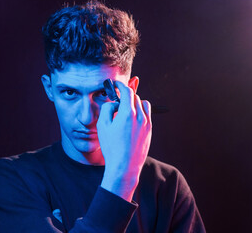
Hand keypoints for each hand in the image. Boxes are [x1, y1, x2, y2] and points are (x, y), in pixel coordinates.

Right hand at [97, 80, 151, 200]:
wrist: (124, 167)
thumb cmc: (111, 148)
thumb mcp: (102, 126)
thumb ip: (107, 109)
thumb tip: (113, 103)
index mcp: (127, 114)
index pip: (127, 92)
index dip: (120, 86)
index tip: (116, 85)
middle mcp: (140, 116)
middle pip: (135, 97)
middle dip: (126, 95)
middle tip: (118, 99)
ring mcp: (147, 124)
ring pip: (143, 104)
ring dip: (134, 103)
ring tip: (125, 110)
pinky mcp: (150, 131)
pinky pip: (147, 114)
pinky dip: (140, 111)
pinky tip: (132, 118)